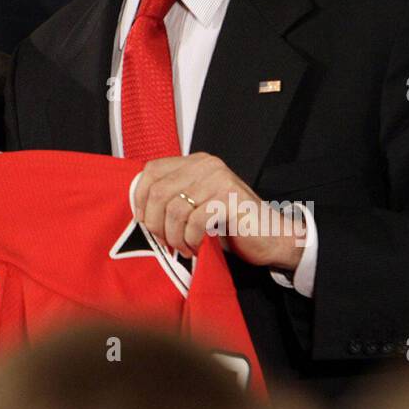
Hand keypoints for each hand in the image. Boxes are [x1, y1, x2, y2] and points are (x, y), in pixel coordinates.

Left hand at [132, 153, 303, 270]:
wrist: (270, 237)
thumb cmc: (229, 224)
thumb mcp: (197, 203)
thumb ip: (174, 197)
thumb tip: (138, 208)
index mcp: (195, 162)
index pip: (152, 170)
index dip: (140, 196)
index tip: (142, 220)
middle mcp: (206, 165)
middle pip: (159, 191)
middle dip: (155, 222)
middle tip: (163, 239)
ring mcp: (219, 180)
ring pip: (175, 209)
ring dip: (173, 235)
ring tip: (181, 246)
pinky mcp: (229, 200)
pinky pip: (195, 221)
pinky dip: (190, 239)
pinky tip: (194, 246)